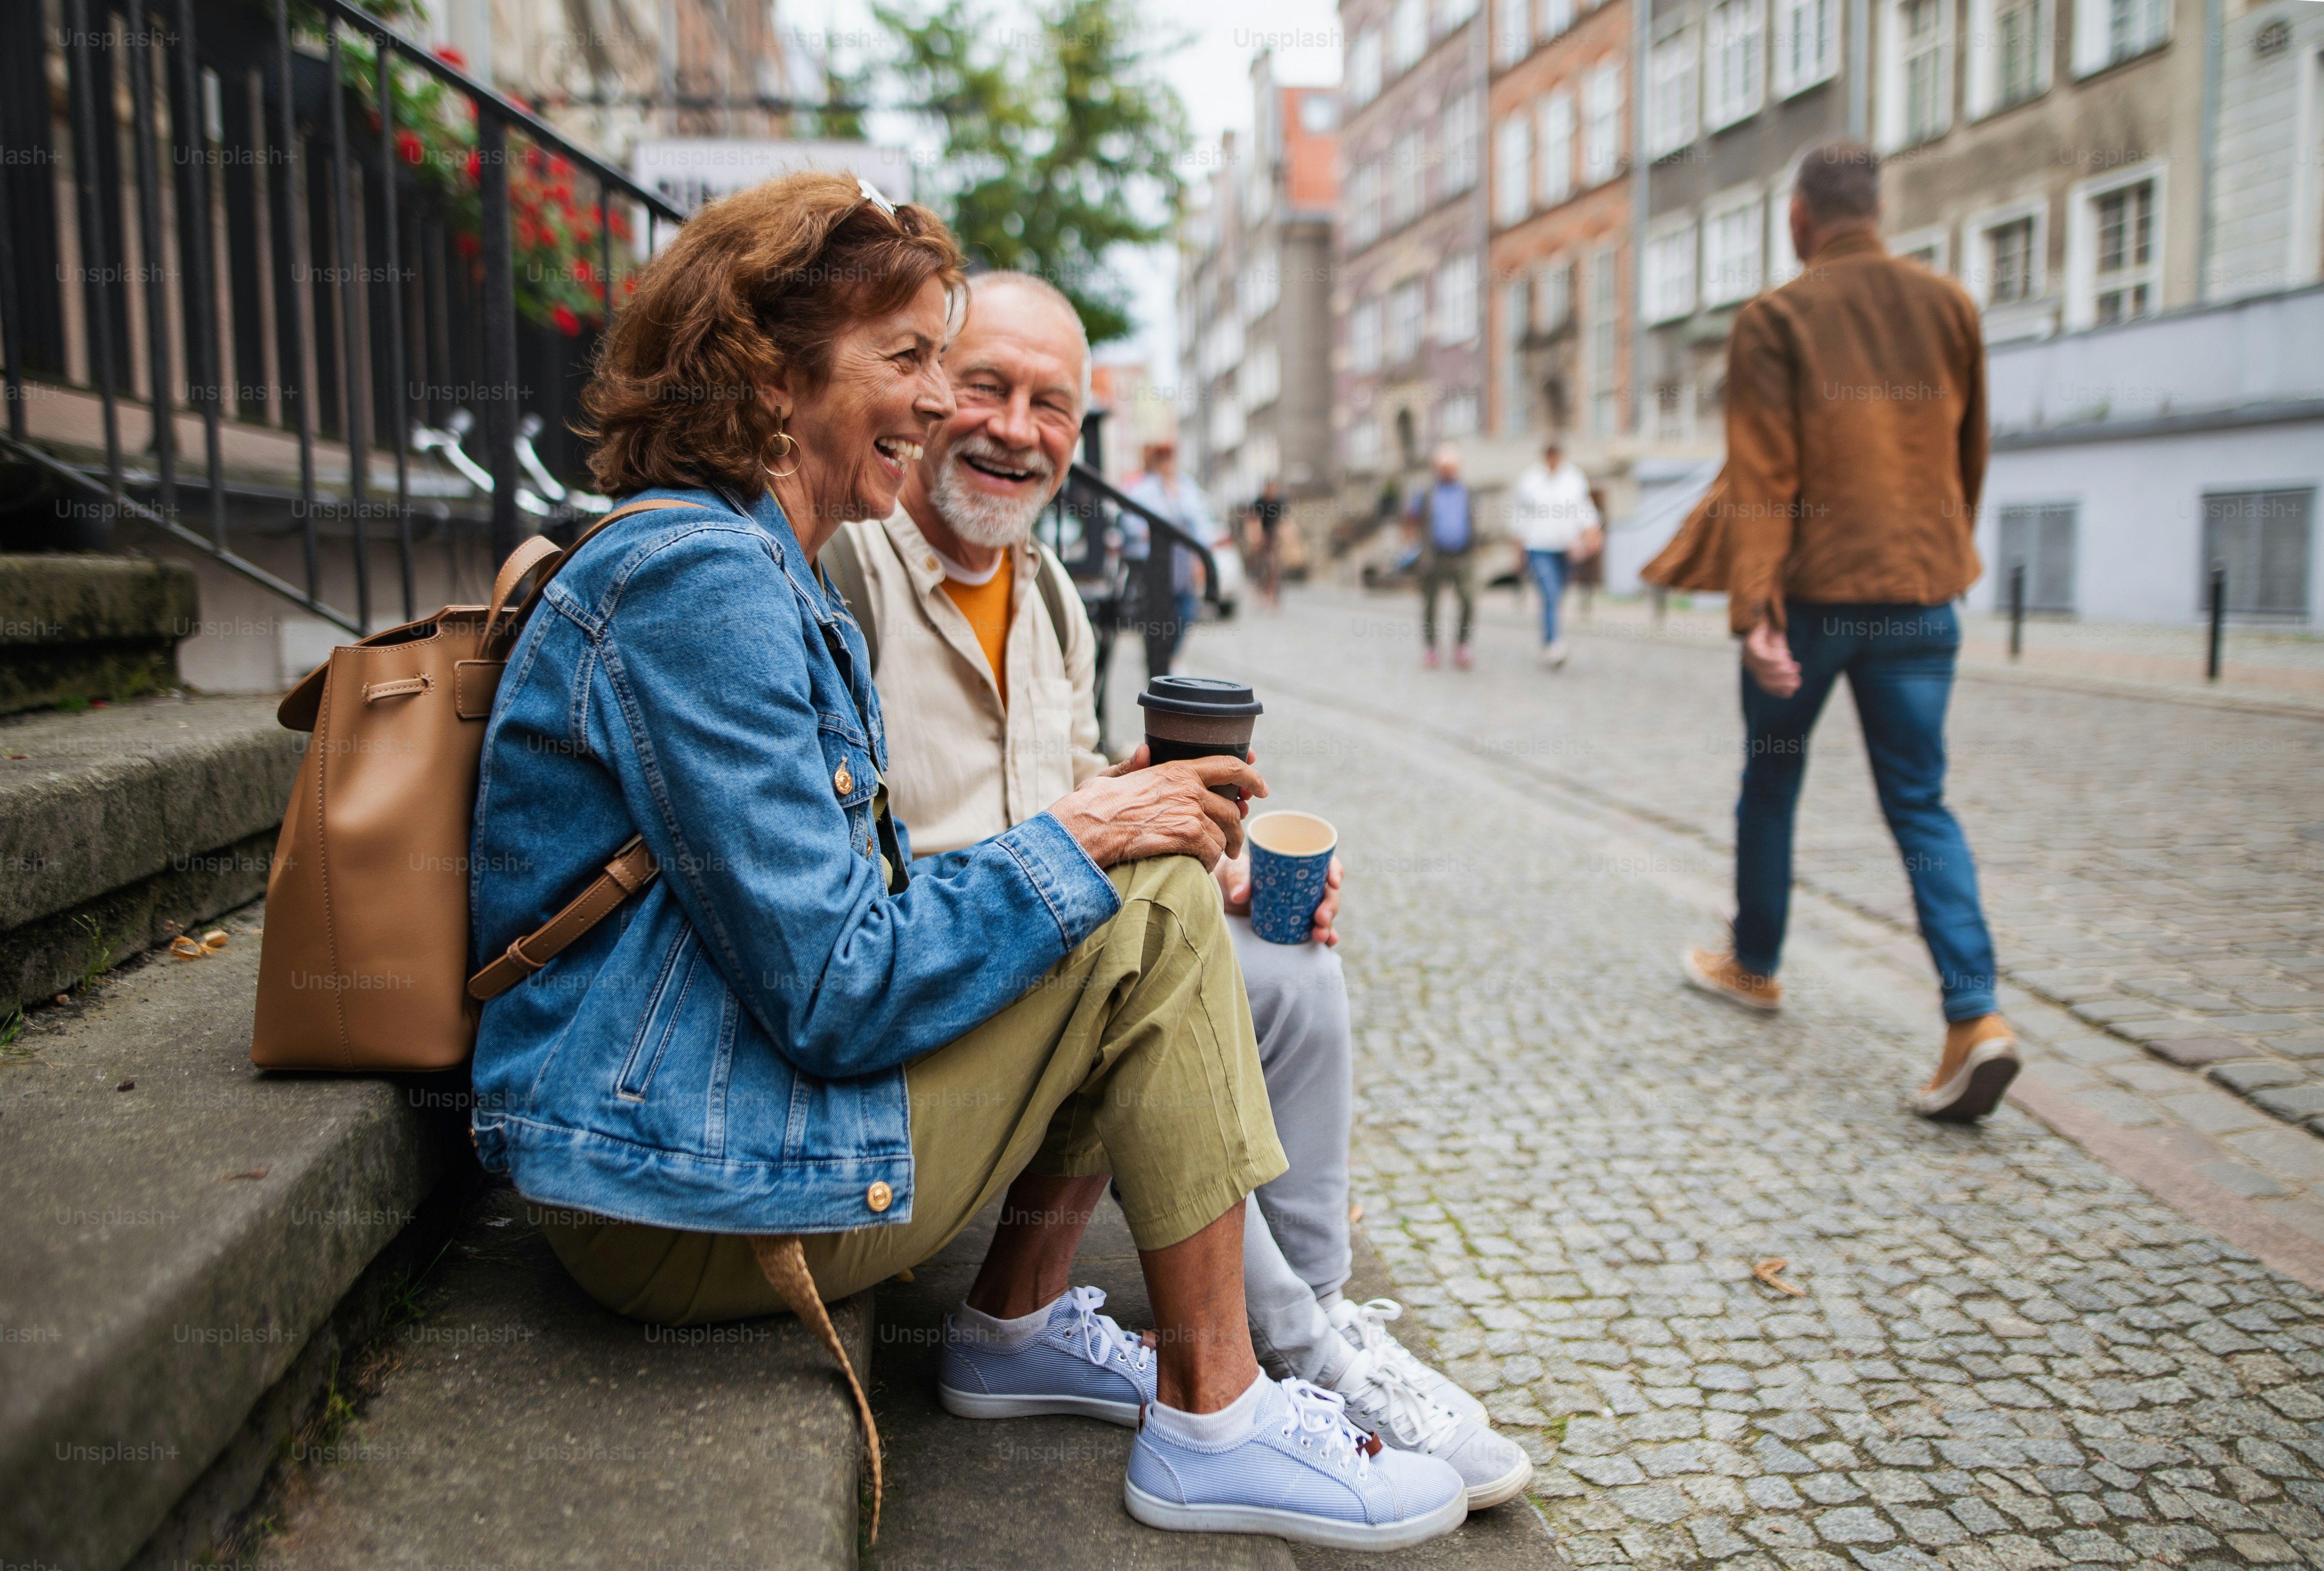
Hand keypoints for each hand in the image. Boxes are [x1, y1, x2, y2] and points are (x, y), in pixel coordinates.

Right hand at [1049, 747, 1265, 869]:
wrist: (1087, 829)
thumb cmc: (1093, 806)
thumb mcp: (1112, 777)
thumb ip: (1133, 764)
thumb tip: (1146, 750)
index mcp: (1176, 769)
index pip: (1228, 765)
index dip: (1252, 776)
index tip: (1261, 788)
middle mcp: (1190, 788)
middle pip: (1232, 808)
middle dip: (1237, 827)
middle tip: (1234, 843)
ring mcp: (1191, 811)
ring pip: (1224, 833)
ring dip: (1224, 848)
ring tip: (1218, 859)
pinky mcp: (1188, 836)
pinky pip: (1212, 852)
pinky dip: (1209, 862)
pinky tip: (1199, 866)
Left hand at [1220, 850, 1343, 946]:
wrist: (1223, 896)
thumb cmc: (1232, 875)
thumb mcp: (1234, 871)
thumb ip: (1238, 879)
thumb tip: (1240, 896)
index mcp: (1297, 863)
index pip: (1324, 863)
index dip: (1334, 871)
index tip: (1333, 882)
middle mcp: (1304, 884)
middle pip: (1328, 892)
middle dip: (1330, 905)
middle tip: (1321, 917)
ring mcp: (1303, 905)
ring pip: (1325, 912)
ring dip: (1328, 924)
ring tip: (1320, 935)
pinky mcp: (1297, 923)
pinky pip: (1316, 928)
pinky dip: (1325, 936)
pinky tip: (1327, 942)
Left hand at [1742, 618, 1801, 698]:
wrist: (1765, 615)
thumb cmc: (1773, 637)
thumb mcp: (1781, 655)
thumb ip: (1785, 669)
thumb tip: (1793, 688)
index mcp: (1755, 668)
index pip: (1764, 684)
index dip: (1777, 690)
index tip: (1791, 693)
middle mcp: (1749, 662)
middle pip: (1763, 678)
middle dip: (1782, 681)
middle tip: (1798, 680)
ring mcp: (1747, 652)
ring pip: (1762, 667)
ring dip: (1780, 669)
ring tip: (1796, 668)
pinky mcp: (1750, 642)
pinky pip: (1760, 654)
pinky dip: (1774, 657)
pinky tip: (1787, 655)